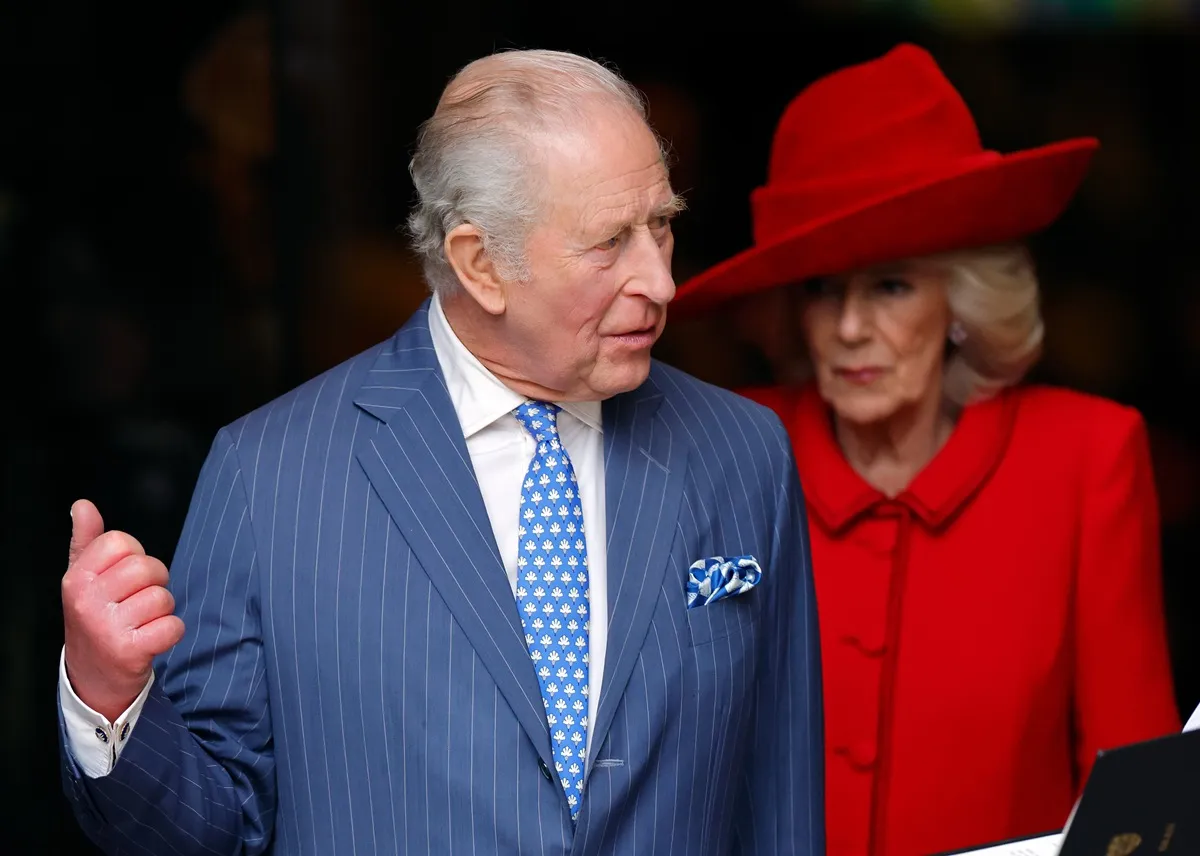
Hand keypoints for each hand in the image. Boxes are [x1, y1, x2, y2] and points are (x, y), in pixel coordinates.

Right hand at [61, 499, 185, 722]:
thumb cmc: (96, 620)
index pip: (121, 542)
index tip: (124, 578)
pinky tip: (152, 639)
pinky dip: (171, 632)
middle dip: (155, 582)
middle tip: (139, 601)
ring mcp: (107, 627)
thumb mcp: (84, 580)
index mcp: (77, 579)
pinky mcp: (129, 651)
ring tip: (142, 623)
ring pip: (162, 597)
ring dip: (162, 610)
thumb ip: (86, 541)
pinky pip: (172, 626)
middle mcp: (87, 601)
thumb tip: (82, 505)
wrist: (93, 678)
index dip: (134, 556)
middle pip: (146, 567)